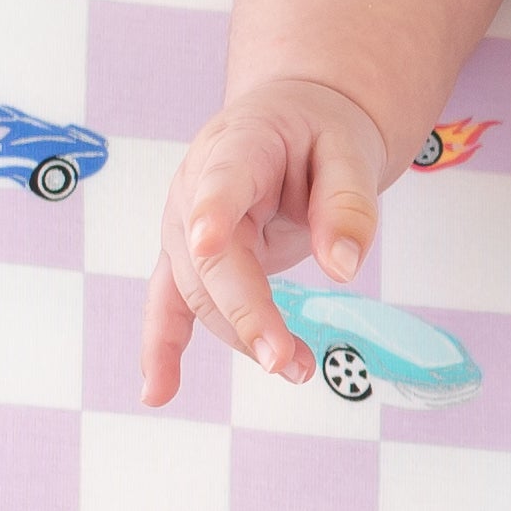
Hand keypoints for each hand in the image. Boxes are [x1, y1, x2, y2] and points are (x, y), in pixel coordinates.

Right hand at [139, 78, 387, 406]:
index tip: (208, 242)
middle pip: (214, 258)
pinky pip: (169, 304)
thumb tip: (343, 269)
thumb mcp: (350, 148)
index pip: (224, 179)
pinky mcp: (187, 258)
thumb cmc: (320, 129)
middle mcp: (198, 186)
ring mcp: (184, 225)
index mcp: (242, 143)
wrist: (294, 119)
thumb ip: (348, 202)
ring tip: (295, 368)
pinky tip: (160, 390)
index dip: (213, 210)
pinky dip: (163, 347)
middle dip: (246, 311)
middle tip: (282, 357)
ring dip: (241, 335)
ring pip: (201, 292)